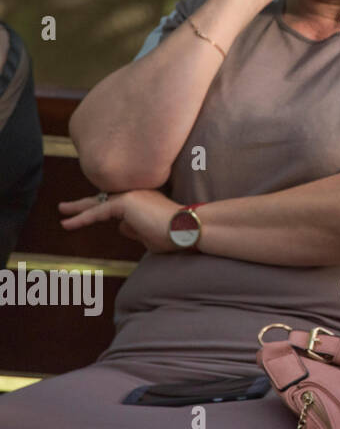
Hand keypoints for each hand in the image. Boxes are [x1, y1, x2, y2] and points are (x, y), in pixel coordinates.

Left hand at [58, 189, 182, 253]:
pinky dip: (81, 218)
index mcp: (144, 200)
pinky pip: (97, 212)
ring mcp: (132, 194)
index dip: (103, 208)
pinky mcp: (125, 202)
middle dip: (84, 203)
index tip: (91, 212)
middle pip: (104, 198)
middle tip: (65, 206)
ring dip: (79, 210)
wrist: (187, 229)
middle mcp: (138, 193)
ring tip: (62, 212)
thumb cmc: (175, 236)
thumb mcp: (151, 236)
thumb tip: (120, 227)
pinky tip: (66, 224)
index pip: (118, 204)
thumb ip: (136, 230)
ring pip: (99, 205)